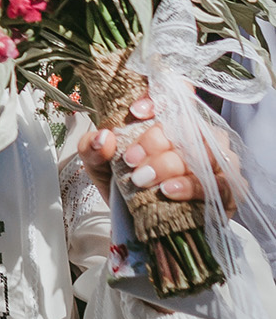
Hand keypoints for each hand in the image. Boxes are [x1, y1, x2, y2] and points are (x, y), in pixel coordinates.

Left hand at [78, 95, 235, 213]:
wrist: (138, 226)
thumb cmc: (123, 185)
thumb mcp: (98, 165)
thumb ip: (91, 148)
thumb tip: (103, 137)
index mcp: (169, 120)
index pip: (177, 92)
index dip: (161, 97)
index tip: (135, 113)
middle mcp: (198, 135)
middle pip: (188, 125)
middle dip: (156, 142)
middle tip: (130, 161)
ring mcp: (217, 161)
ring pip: (205, 152)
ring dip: (171, 164)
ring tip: (144, 179)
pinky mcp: (228, 190)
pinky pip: (220, 183)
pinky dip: (192, 186)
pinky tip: (169, 191)